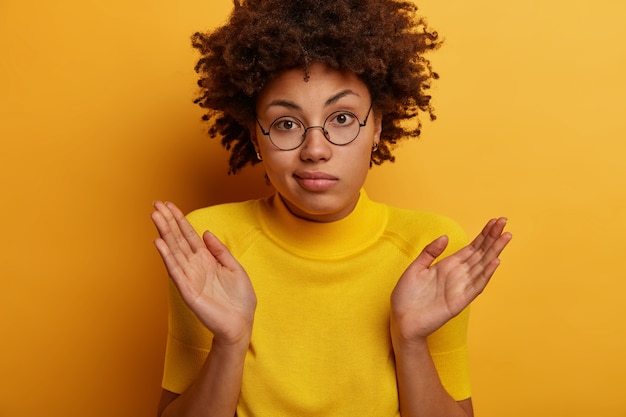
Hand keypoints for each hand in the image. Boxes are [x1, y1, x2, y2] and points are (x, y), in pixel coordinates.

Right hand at [151, 201, 256, 345]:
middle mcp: (195, 266)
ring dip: (164, 233)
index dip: (179, 220)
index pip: (189, 236)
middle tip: (156, 204)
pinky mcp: (188, 291)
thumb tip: (205, 233)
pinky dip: (167, 256)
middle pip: (178, 239)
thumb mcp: (234, 269)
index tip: (169, 205)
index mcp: (207, 260)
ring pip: (174, 251)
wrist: (241, 324)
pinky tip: (159, 242)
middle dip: (168, 221)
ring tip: (155, 216)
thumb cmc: (240, 300)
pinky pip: (175, 271)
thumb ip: (220, 251)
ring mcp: (190, 278)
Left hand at [391, 217, 511, 342]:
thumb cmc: (407, 296)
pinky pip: (476, 286)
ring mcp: (460, 287)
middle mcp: (458, 275)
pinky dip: (486, 274)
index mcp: (448, 266)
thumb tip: (445, 237)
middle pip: (480, 253)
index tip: (494, 221)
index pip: (471, 248)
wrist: (402, 320)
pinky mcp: (459, 301)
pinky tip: (495, 261)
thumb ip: (430, 252)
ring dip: (494, 251)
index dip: (483, 235)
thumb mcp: (415, 268)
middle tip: (504, 221)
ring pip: (482, 266)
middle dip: (492, 238)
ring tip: (506, 236)